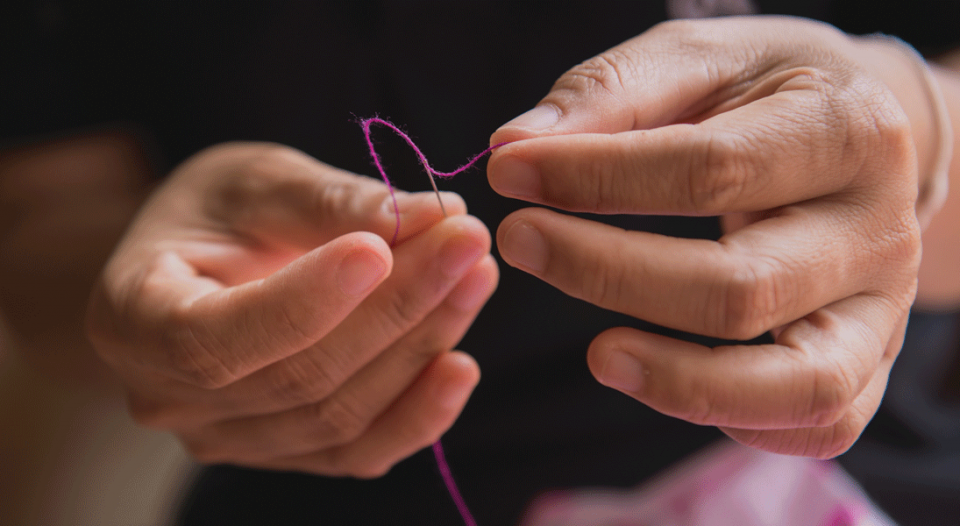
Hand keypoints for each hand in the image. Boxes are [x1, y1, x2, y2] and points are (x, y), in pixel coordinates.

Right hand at [87, 142, 496, 476]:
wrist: (214, 259)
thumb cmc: (221, 209)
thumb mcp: (255, 179)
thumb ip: (330, 199)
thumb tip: (430, 215)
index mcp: (134, 320)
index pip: (214, 339)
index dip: (302, 302)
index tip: (378, 248)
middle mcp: (172, 399)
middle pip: (298, 378)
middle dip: (395, 307)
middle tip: (465, 240)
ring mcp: (232, 438)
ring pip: (338, 417)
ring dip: (420, 346)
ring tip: (477, 277)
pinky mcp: (288, 452)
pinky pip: (359, 453)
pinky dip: (419, 415)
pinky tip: (461, 364)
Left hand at [488, 17, 926, 457]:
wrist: (866, 134)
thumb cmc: (770, 90)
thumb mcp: (702, 57)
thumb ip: (611, 93)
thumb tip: (513, 148)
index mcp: (848, 132)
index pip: (710, 171)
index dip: (594, 178)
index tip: (510, 172)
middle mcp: (881, 230)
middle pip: (739, 288)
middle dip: (609, 274)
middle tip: (520, 242)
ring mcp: (886, 308)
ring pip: (796, 383)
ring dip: (678, 382)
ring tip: (595, 355)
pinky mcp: (873, 360)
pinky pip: (819, 420)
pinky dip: (739, 417)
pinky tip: (666, 380)